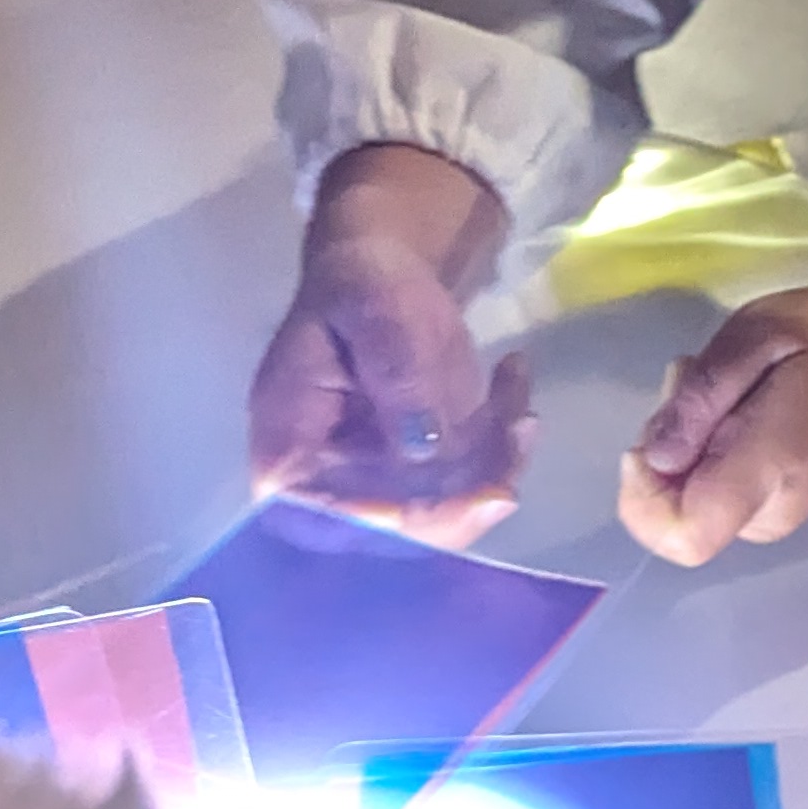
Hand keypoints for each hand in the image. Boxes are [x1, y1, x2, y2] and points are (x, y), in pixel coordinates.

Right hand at [248, 145, 531, 548]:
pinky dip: (503, 444)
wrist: (376, 274)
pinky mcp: (418, 477)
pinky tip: (513, 381)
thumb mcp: (377, 310)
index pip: (334, 523)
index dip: (406, 526)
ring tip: (514, 382)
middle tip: (520, 427)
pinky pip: (469, 486)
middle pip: (400, 535)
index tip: (482, 495)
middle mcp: (326, 490)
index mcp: (287, 456)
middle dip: (473, 492)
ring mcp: (377, 488)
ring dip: (498, 460)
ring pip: (448, 514)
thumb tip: (423, 451)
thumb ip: (395, 372)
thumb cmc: (361, 286)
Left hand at [617, 272, 807, 560]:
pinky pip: (724, 491)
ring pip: (699, 502)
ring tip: (725, 378)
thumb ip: (704, 394)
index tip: (646, 442)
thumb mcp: (764, 331)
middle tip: (693, 377)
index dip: (642, 502)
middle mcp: (777, 507)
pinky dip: (713, 449)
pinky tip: (739, 398)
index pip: (685, 535)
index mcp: (772, 465)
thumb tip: (653, 457)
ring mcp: (786, 512)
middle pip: (683, 515)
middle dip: (667, 450)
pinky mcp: (789, 503)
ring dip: (690, 443)